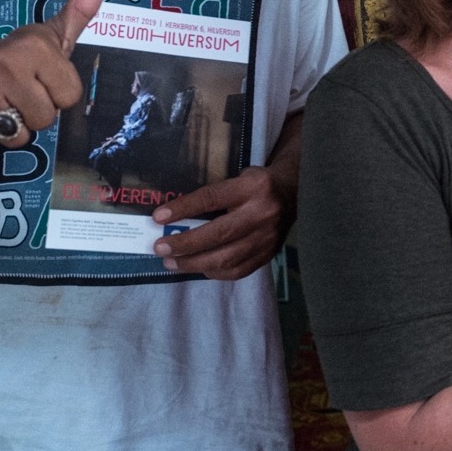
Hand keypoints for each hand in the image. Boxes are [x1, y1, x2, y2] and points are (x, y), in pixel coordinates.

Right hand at [0, 0, 105, 146]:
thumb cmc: (11, 59)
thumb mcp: (48, 36)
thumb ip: (78, 11)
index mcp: (35, 45)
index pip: (70, 96)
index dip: (56, 94)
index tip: (38, 79)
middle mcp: (5, 62)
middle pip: (45, 118)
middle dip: (33, 113)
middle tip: (15, 93)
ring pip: (19, 134)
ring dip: (10, 127)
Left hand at [151, 164, 293, 280]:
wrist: (293, 193)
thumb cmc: (256, 184)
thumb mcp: (237, 178)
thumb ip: (213, 196)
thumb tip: (174, 216)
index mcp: (253, 187)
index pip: (212, 198)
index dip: (183, 209)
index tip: (158, 218)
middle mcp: (263, 213)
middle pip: (218, 233)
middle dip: (185, 244)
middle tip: (159, 248)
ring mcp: (268, 237)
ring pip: (227, 257)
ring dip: (194, 263)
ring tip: (171, 262)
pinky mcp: (269, 253)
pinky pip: (238, 270)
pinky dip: (215, 272)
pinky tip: (199, 268)